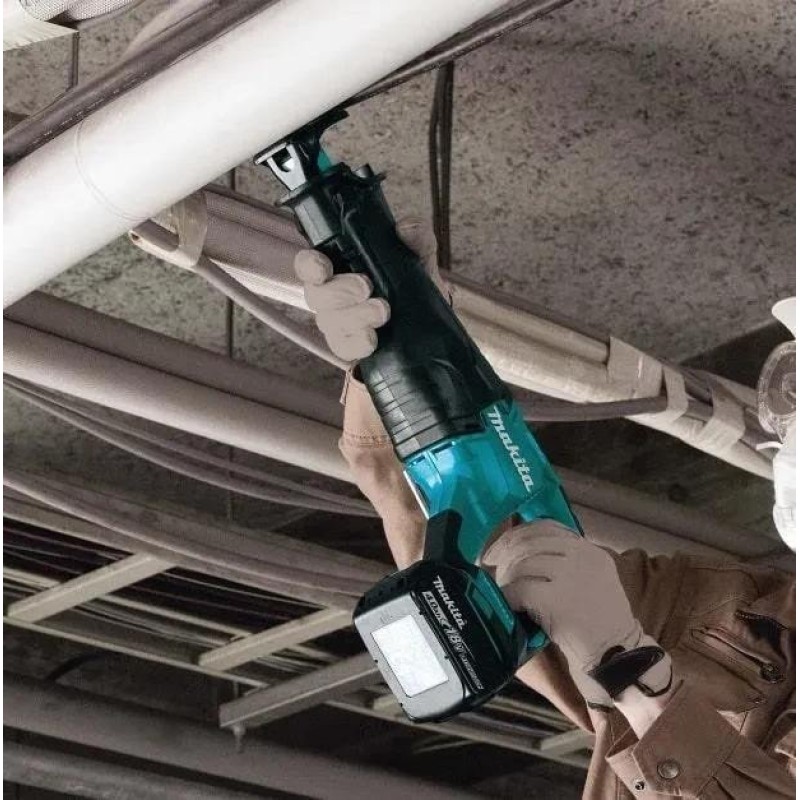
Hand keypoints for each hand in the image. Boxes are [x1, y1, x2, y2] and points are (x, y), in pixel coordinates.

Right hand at [294, 218, 447, 361]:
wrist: (428, 319)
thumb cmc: (410, 281)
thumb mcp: (418, 255)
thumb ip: (416, 237)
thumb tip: (405, 228)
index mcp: (338, 267)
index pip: (308, 264)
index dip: (309, 266)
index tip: (323, 268)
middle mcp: (330, 295)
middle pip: (316, 296)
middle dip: (340, 291)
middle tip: (366, 286)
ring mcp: (337, 323)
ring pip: (329, 322)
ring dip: (355, 316)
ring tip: (383, 311)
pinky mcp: (349, 346)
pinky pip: (343, 348)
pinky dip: (357, 343)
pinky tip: (374, 338)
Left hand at [482, 521, 672, 715]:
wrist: (620, 656)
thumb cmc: (602, 623)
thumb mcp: (592, 580)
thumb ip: (565, 564)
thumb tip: (521, 556)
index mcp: (589, 550)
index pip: (547, 527)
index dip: (519, 533)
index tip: (502, 546)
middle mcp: (581, 556)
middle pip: (530, 541)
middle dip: (504, 551)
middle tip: (490, 565)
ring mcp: (569, 575)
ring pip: (522, 563)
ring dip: (505, 576)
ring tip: (500, 588)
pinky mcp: (556, 599)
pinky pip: (519, 589)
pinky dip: (508, 596)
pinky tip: (507, 604)